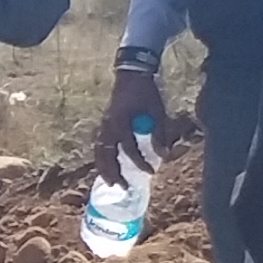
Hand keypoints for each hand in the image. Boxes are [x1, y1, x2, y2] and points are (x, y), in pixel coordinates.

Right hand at [96, 66, 165, 184]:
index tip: (151, 172)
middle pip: (106, 155)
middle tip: (123, 187)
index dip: (140, 162)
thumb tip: (164, 155)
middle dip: (113, 172)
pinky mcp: (104, 124)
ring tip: (110, 182)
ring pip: (99, 152)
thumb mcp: (157, 111)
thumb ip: (159, 133)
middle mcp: (108, 126)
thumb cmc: (146, 92)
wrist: (131, 75)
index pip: (129, 148)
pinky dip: (101, 158)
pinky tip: (105, 167)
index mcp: (121, 122)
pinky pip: (99, 145)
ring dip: (103, 168)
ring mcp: (104, 125)